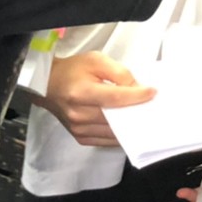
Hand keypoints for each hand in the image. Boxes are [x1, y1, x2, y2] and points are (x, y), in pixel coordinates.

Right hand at [34, 51, 154, 146]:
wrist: (49, 85)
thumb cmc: (72, 71)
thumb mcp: (96, 60)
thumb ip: (118, 72)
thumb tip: (137, 87)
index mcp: (82, 93)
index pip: (116, 98)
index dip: (137, 96)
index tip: (152, 93)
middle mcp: (79, 114)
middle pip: (116, 119)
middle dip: (136, 113)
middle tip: (151, 108)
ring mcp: (79, 129)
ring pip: (113, 133)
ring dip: (129, 127)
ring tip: (142, 117)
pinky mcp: (80, 137)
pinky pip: (106, 140)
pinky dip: (118, 135)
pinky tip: (127, 126)